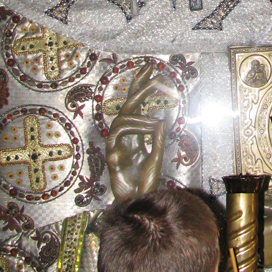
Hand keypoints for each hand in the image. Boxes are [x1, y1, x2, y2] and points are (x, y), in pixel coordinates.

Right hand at [105, 63, 174, 200]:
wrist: (136, 202)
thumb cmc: (145, 181)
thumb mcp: (157, 156)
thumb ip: (157, 139)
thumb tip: (159, 120)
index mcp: (135, 132)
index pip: (137, 104)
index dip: (142, 86)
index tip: (152, 69)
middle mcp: (124, 135)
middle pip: (127, 104)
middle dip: (138, 85)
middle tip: (149, 69)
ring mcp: (116, 143)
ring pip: (123, 117)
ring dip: (140, 116)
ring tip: (155, 122)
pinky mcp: (112, 154)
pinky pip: (120, 133)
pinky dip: (136, 128)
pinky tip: (150, 129)